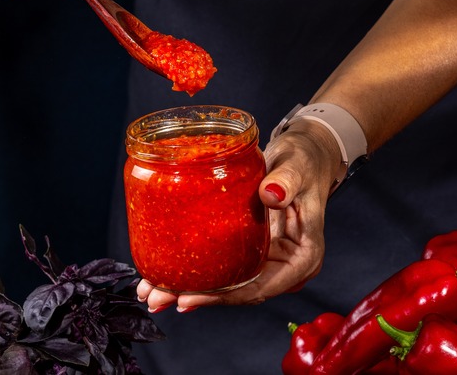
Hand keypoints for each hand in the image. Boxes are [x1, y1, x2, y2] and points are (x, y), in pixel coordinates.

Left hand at [137, 120, 342, 312]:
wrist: (304, 157)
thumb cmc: (305, 162)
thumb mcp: (298, 168)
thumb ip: (287, 181)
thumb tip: (272, 194)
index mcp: (304, 257)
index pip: (261, 287)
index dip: (224, 296)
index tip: (189, 296)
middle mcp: (285, 266)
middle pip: (238, 291)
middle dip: (196, 297)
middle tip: (157, 299)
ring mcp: (267, 260)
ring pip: (228, 283)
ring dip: (189, 289)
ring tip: (151, 292)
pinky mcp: (252, 251)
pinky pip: (224, 267)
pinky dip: (196, 271)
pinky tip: (166, 274)